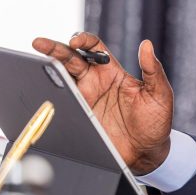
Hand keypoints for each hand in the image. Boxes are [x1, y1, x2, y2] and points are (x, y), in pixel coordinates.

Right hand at [32, 32, 173, 174]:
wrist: (146, 153)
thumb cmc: (156, 122)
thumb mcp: (160, 93)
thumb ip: (153, 70)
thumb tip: (147, 44)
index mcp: (113, 72)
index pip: (94, 48)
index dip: (83, 41)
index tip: (76, 42)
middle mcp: (95, 83)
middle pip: (70, 59)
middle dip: (55, 49)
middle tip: (40, 43)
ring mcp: (84, 99)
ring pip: (60, 78)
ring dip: (47, 67)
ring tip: (36, 61)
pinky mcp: (77, 116)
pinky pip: (61, 102)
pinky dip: (49, 93)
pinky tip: (43, 87)